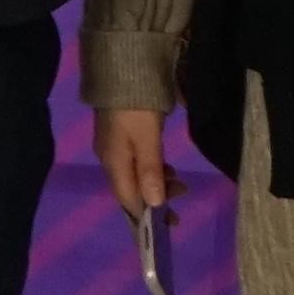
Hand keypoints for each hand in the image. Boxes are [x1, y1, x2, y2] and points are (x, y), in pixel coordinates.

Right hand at [94, 106, 174, 224]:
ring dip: (157, 183)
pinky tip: (165, 167)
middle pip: (131, 189)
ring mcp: (114, 145)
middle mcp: (110, 157)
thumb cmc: (136, 105)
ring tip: (180, 182)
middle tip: (183, 198)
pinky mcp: (120, 135)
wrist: (121, 68)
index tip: (168, 226)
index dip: (146, 216)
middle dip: (155, 200)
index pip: (128, 199)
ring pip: (135, 175)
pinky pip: (136, 162)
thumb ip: (150, 170)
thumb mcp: (147, 137)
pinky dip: (153, 169)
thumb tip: (154, 205)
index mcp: (114, 162)